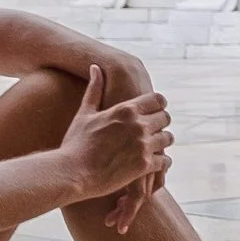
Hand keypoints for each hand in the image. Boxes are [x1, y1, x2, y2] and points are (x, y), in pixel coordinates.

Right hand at [61, 83, 170, 217]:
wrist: (72, 173)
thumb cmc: (75, 144)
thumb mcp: (85, 113)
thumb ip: (94, 89)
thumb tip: (95, 67)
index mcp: (126, 109)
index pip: (157, 99)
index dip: (159, 104)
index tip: (157, 110)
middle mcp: (138, 124)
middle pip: (165, 117)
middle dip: (161, 123)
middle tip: (157, 129)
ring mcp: (142, 145)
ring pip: (167, 138)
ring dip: (163, 142)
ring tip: (157, 147)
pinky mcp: (144, 165)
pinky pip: (164, 161)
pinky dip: (162, 163)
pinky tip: (156, 165)